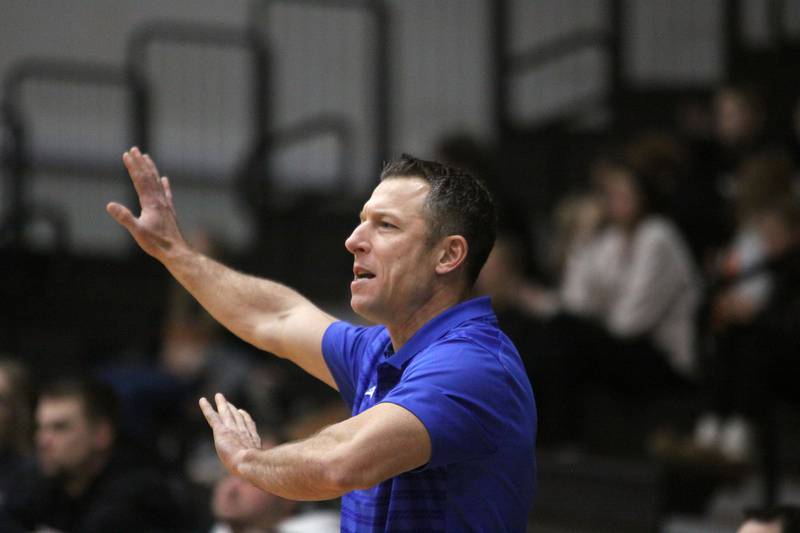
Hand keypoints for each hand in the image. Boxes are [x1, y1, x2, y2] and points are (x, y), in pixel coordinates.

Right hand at [106, 147, 186, 261]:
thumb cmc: (157, 244)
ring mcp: (166, 206)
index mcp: (151, 203)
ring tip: (147, 158)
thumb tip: (109, 205)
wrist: (177, 252)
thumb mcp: (137, 232)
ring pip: (157, 183)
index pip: (140, 181)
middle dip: (140, 163)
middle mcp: (160, 201)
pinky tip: (164, 179)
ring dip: (151, 170)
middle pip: (149, 177)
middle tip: (134, 149)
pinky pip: (166, 194)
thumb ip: (125, 217)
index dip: (133, 167)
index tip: (126, 154)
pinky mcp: (170, 212)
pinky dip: (164, 185)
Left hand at [199, 393, 261, 475]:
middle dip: (233, 409)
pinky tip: (202, 400)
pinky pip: (212, 416)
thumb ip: (260, 471)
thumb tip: (265, 480)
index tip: (242, 412)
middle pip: (237, 416)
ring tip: (219, 396)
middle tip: (228, 402)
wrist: (250, 463)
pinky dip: (207, 408)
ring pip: (226, 413)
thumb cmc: (257, 470)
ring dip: (222, 404)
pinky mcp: (221, 431)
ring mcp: (232, 429)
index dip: (244, 417)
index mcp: (252, 440)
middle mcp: (243, 431)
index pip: (248, 425)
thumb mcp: (260, 470)